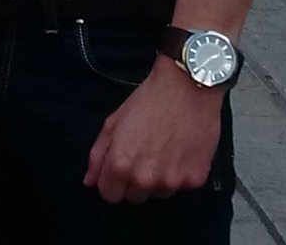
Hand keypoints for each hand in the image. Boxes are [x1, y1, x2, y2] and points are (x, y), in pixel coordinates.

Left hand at [86, 67, 224, 202]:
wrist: (187, 87)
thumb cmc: (149, 101)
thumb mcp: (114, 122)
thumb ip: (98, 155)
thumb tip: (90, 181)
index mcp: (120, 164)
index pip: (109, 195)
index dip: (113, 182)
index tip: (122, 169)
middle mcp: (145, 178)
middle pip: (135, 198)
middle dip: (136, 182)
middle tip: (146, 156)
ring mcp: (172, 181)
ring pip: (159, 193)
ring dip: (160, 179)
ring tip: (166, 150)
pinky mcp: (195, 179)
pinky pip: (183, 185)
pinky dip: (183, 172)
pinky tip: (182, 150)